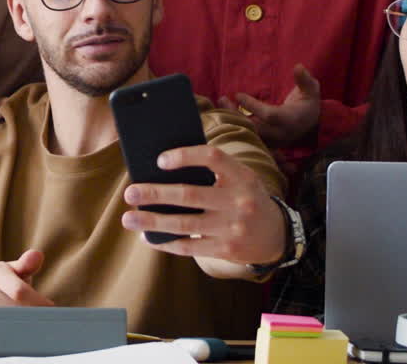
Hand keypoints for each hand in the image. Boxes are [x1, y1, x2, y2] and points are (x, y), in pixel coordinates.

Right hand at [0, 250, 53, 339]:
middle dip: (32, 320)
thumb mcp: (9, 272)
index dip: (39, 304)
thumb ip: (25, 265)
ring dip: (21, 333)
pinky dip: (5, 343)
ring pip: (3, 328)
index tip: (51, 312)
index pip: (20, 292)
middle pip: (13, 312)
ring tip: (32, 333)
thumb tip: (37, 256)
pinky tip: (15, 341)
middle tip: (45, 326)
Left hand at [121, 145, 284, 266]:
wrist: (277, 235)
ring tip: (129, 218)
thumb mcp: (240, 178)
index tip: (160, 160)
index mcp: (241, 176)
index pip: (212, 158)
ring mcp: (232, 227)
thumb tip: (164, 167)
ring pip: (184, 224)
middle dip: (156, 194)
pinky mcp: (225, 249)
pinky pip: (189, 246)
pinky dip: (166, 242)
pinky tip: (149, 237)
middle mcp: (238, 201)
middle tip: (130, 192)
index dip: (185, 156)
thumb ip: (213, 170)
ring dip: (152, 222)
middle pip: (190, 194)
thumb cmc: (247, 198)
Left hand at [219, 64, 320, 148]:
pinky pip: (248, 138)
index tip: (238, 94)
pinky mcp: (266, 145)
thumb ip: (304, 79)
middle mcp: (280, 134)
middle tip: (222, 99)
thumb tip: (298, 66)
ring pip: (248, 134)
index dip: (252, 105)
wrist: (311, 125)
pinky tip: (224, 115)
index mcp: (290, 120)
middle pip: (254, 128)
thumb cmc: (309, 103)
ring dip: (232, 120)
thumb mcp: (311, 90)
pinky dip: (235, 127)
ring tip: (221, 104)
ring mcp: (272, 142)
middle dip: (236, 115)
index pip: (268, 115)